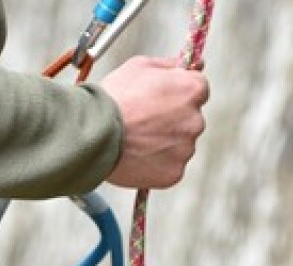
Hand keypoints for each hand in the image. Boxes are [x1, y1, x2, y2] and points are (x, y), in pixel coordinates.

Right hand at [98, 56, 209, 188]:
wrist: (94, 134)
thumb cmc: (113, 100)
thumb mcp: (139, 66)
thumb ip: (169, 65)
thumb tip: (190, 65)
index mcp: (190, 90)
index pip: (198, 89)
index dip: (178, 93)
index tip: (163, 98)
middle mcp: (194, 120)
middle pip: (190, 119)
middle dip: (172, 119)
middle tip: (143, 120)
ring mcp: (185, 148)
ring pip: (180, 144)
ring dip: (164, 142)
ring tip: (137, 138)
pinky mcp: (174, 172)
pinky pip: (170, 166)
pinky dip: (158, 163)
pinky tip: (139, 154)